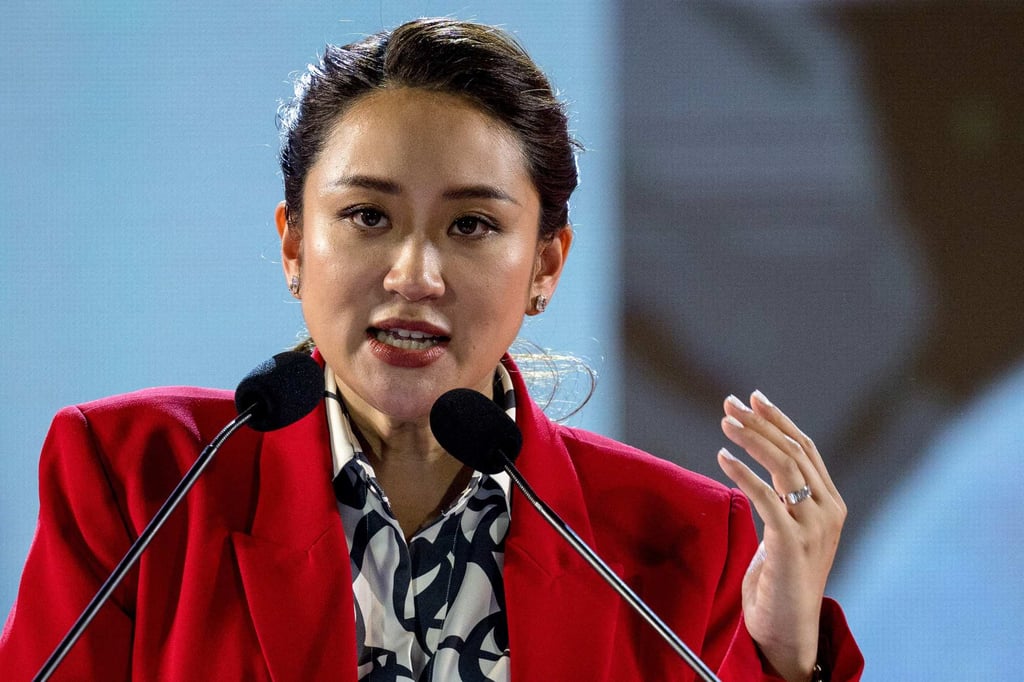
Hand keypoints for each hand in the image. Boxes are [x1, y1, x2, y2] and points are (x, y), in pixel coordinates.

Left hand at [716, 391, 845, 681]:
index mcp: (831, 504)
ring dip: (751, 440)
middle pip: (793, 451)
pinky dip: (743, 473)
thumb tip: (762, 460)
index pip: (806, 449)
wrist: (786, 627)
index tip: (753, 399)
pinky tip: (723, 458)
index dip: (779, 421)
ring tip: (725, 423)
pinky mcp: (792, 544)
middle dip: (759, 423)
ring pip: (783, 467)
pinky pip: (766, 498)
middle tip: (729, 404)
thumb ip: (785, 498)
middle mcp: (828, 511)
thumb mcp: (788, 529)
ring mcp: (813, 528)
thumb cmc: (780, 578)